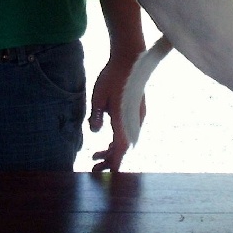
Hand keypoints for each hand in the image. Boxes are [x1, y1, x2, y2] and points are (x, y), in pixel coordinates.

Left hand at [88, 53, 145, 171]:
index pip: (120, 148)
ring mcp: (138, 116)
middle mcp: (134, 121)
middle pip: (123, 147)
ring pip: (126, 140)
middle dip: (109, 158)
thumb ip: (96, 116)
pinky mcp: (138, 111)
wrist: (131, 59)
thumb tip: (95, 132)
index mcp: (123, 120)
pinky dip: (118, 139)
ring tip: (96, 153)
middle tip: (94, 164)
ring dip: (113, 149)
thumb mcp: (98, 96)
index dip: (113, 162)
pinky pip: (129, 132)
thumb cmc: (112, 77)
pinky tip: (108, 137)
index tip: (105, 173)